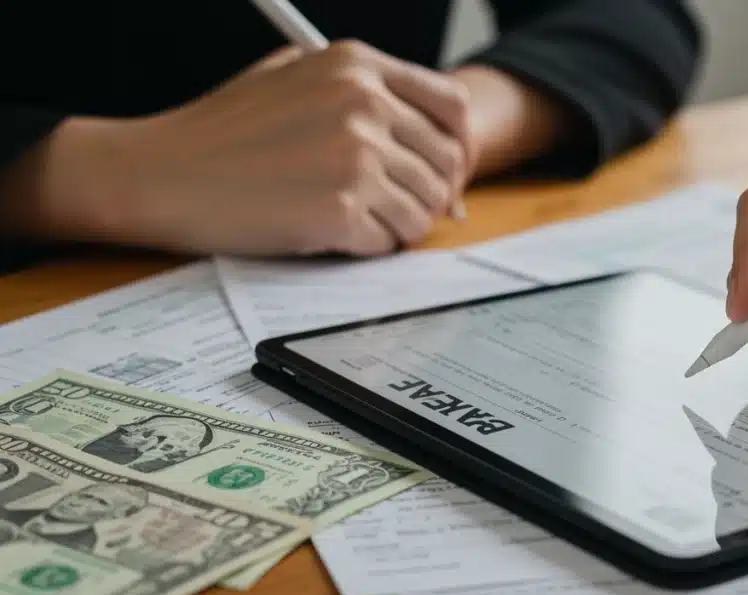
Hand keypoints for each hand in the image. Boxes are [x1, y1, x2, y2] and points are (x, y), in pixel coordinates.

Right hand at [4, 40, 472, 255]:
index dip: (458, 150)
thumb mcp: (294, 75)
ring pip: (424, 210)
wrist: (162, 173)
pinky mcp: (340, 210)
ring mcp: (355, 158)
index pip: (453, 109)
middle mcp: (365, 105)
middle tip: (398, 209)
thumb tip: (427, 139)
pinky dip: (370, 247)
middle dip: (431, 195)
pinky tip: (333, 235)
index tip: (444, 174)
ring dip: (400, 225)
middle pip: (446, 166)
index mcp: (358, 66)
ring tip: (358, 221)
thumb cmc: (223, 130)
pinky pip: (389, 242)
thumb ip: (364, 93)